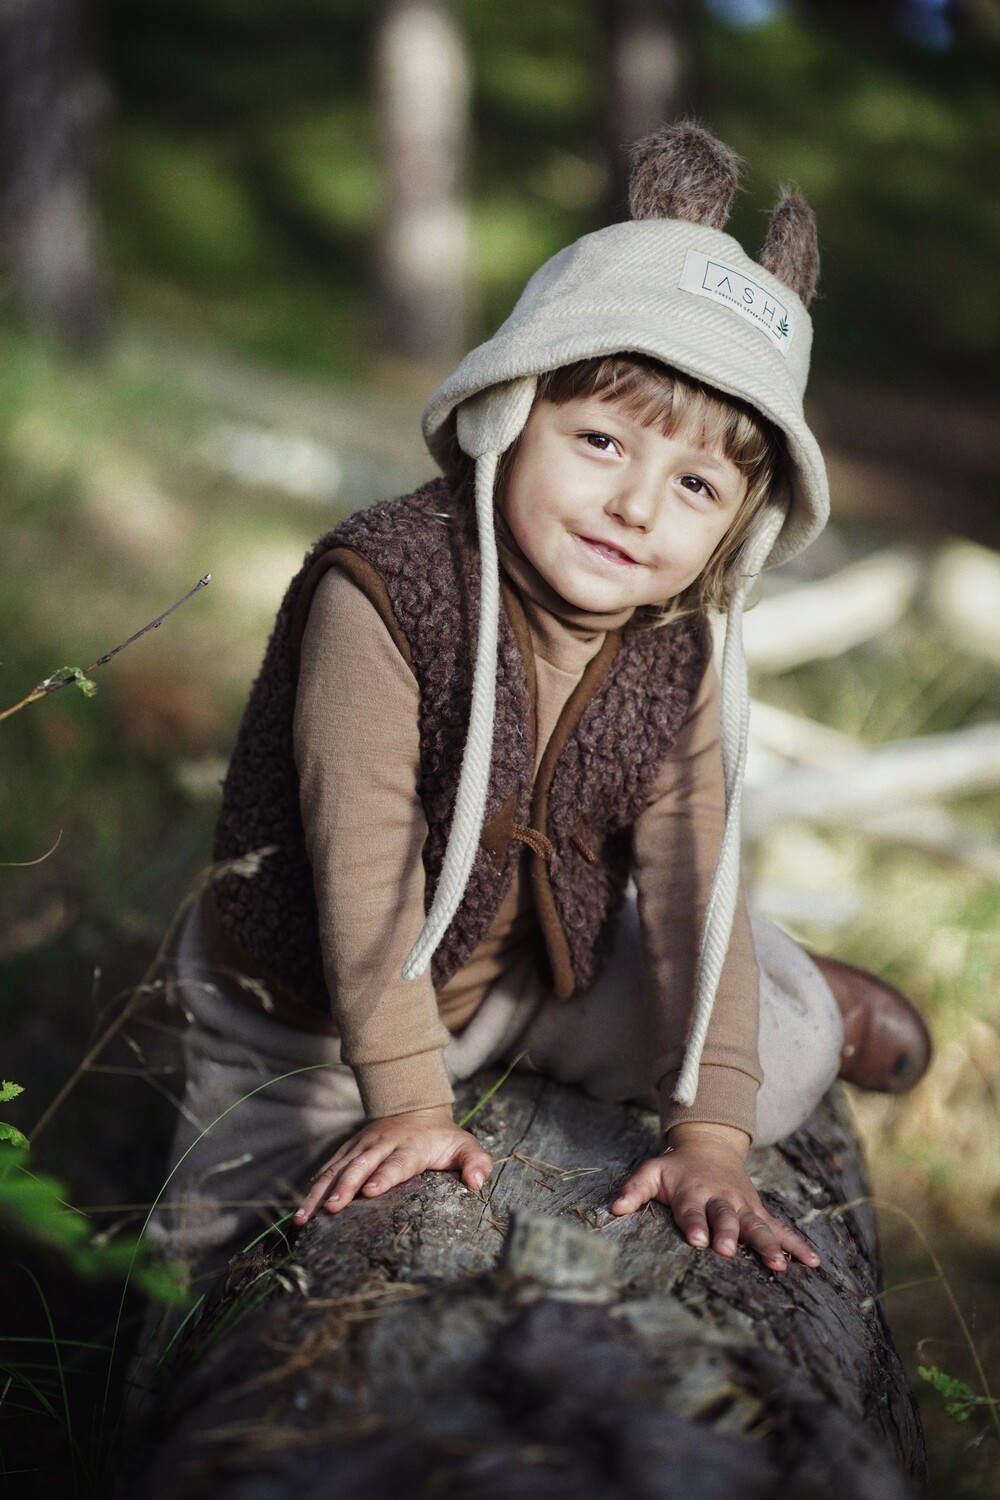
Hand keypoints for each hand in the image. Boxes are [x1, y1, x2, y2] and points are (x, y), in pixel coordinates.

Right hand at [293, 1105, 492, 1224]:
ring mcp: (360, 1147)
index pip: (396, 1163)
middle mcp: (380, 1146)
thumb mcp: (465, 1145)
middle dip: (344, 1187)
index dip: (383, 1176)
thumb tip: (477, 1182)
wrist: (415, 1107)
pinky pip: (327, 1169)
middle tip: (331, 1209)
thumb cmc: (442, 1137)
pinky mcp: (347, 1151)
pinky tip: (301, 1209)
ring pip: (336, 1169)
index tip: (370, 1191)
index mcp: (410, 1147)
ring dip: (320, 1192)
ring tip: (304, 1217)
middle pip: (359, 1166)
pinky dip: (312, 1188)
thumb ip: (476, 1162)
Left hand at [610, 1121, 819, 1272]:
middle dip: (730, 1233)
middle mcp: (720, 1198)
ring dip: (769, 1243)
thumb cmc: (675, 1168)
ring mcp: (743, 1205)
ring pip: (757, 1225)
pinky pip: (780, 1227)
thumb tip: (615, 1209)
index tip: (699, 1240)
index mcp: (692, 1191)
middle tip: (730, 1250)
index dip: (695, 1224)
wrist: (709, 1146)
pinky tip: (812, 1262)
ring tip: (779, 1264)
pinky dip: (796, 1244)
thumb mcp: (650, 1171)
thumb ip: (634, 1189)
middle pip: (727, 1217)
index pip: (692, 1210)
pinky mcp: (758, 1211)